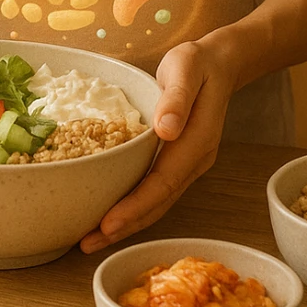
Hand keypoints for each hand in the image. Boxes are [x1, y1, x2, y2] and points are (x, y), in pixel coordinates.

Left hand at [79, 35, 235, 253]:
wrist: (219, 64)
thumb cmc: (197, 63)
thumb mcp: (187, 68)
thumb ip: (178, 97)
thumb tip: (166, 128)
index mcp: (197, 141)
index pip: (164, 182)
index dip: (136, 206)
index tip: (108, 223)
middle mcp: (195, 160)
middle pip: (159, 202)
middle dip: (124, 226)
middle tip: (87, 243)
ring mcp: (189, 164)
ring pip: (157, 202)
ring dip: (127, 223)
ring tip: (92, 239)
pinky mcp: (178, 162)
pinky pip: (156, 191)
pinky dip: (134, 207)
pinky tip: (111, 214)